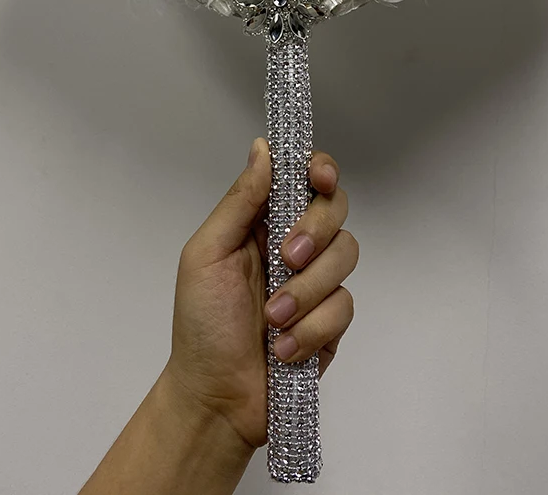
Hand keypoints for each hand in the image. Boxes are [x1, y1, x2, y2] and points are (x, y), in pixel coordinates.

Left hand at [164, 136, 358, 451]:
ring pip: (345, 255)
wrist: (216, 398)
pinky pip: (344, 306)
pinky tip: (284, 347)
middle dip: (314, 232)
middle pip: (334, 208)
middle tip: (286, 258)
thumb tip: (263, 149)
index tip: (319, 178)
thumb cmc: (201, 325)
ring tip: (272, 319)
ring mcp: (316, 282)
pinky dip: (311, 328)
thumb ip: (240, 201)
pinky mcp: (332, 320)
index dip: (318, 169)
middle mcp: (293, 244)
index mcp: (261, 222)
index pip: (302, 179)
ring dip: (306, 291)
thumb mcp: (207, 254)